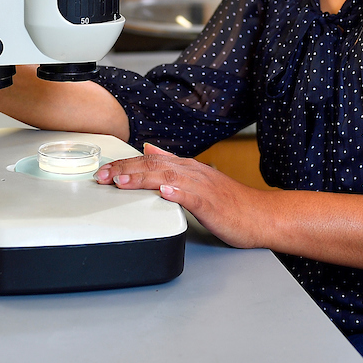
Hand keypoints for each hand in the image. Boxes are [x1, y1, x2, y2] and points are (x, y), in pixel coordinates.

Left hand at [95, 144, 268, 248]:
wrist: (260, 215)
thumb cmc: (230, 202)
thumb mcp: (196, 177)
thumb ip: (172, 163)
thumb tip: (149, 147)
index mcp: (187, 167)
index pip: (150, 160)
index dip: (125, 164)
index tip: (103, 171)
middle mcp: (192, 173)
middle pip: (154, 165)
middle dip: (125, 170)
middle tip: (102, 177)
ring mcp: (203, 187)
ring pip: (168, 178)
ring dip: (143, 179)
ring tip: (122, 182)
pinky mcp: (213, 204)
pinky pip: (193, 197)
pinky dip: (178, 194)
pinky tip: (164, 193)